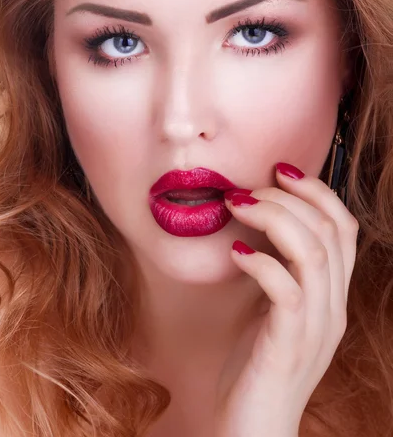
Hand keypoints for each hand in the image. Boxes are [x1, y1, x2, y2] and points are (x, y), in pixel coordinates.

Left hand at [213, 162, 358, 436]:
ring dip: (274, 218)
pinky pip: (287, 290)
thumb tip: (254, 219)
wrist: (252, 430)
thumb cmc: (255, 364)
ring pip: (313, 253)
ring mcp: (315, 327)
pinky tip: (236, 253)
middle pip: (329, 231)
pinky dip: (263, 263)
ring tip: (237, 205)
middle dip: (289, 198)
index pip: (344, 228)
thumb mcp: (271, 309)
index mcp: (331, 295)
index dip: (318, 191)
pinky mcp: (288, 344)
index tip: (281, 170)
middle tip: (248, 191)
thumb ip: (277, 270)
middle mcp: (332, 307)